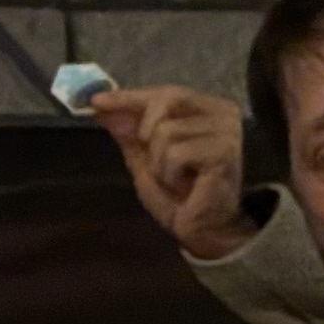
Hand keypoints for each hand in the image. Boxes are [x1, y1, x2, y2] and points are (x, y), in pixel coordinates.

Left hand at [96, 84, 256, 260]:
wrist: (203, 230)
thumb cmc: (179, 196)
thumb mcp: (144, 161)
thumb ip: (128, 133)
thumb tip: (104, 108)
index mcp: (206, 109)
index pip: (165, 93)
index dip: (129, 96)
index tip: (96, 101)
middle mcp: (222, 113)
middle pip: (167, 100)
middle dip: (146, 131)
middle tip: (153, 160)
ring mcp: (227, 130)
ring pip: (166, 131)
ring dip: (159, 162)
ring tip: (176, 179)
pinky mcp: (225, 151)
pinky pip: (176, 153)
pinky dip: (170, 174)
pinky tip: (186, 185)